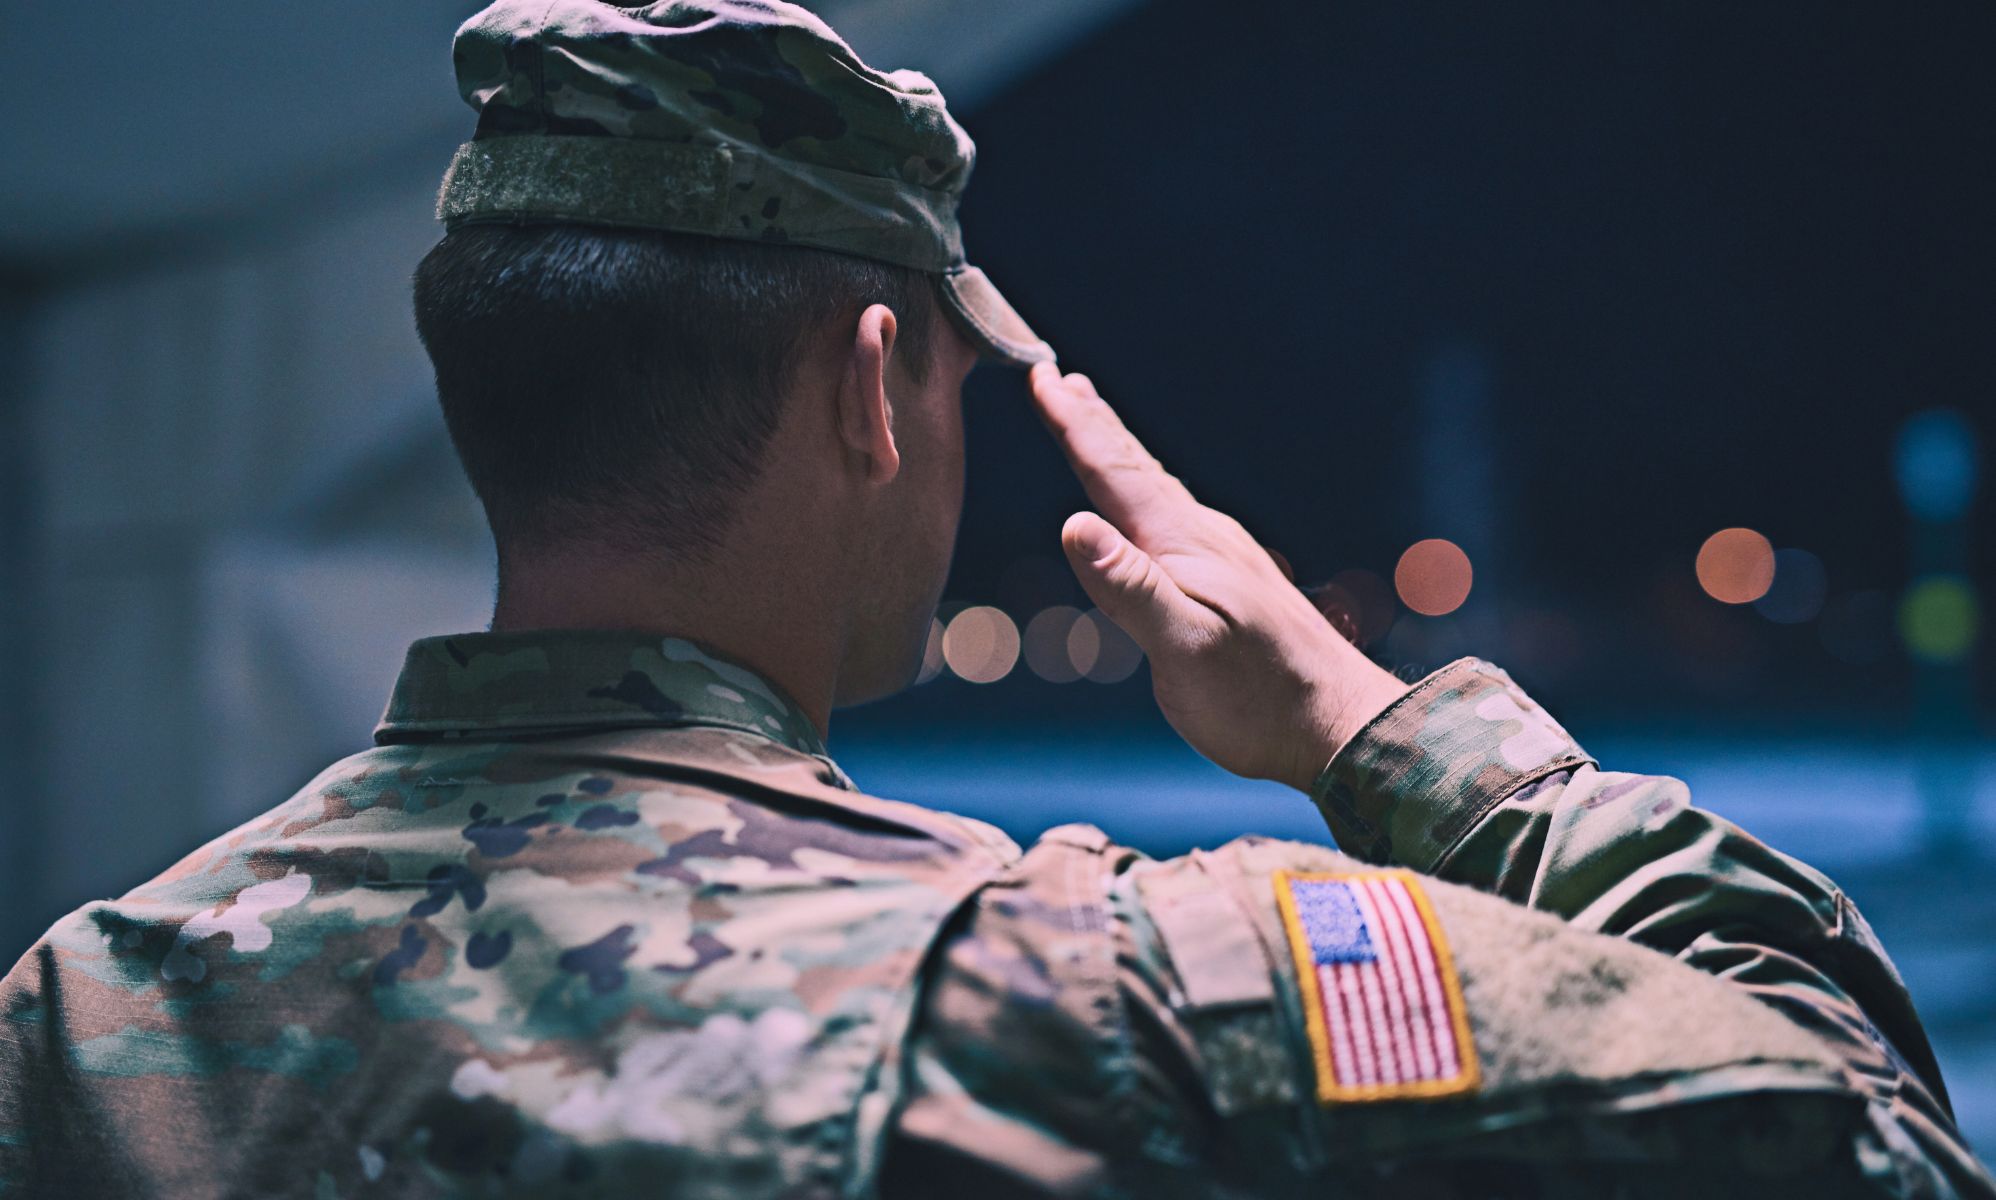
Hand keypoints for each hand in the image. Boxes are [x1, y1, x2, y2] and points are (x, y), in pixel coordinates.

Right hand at [1028, 363, 1408, 791]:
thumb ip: (1130, 586)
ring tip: (1095, 427)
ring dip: (1118, 455)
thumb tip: (1073, 524)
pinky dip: (1143, 498)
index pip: (1114, 471)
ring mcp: (1219, 560)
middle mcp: (1202, 537)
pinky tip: (1149, 514)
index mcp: (1183, 543)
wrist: (1339, 727)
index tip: (1040, 375)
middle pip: (1135, 468)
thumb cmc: (1259, 696)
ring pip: (1156, 492)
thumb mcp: (1184, 645)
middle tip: (1058, 378)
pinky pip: (1172, 521)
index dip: (1073, 423)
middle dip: (1092, 422)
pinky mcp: (1229, 588)